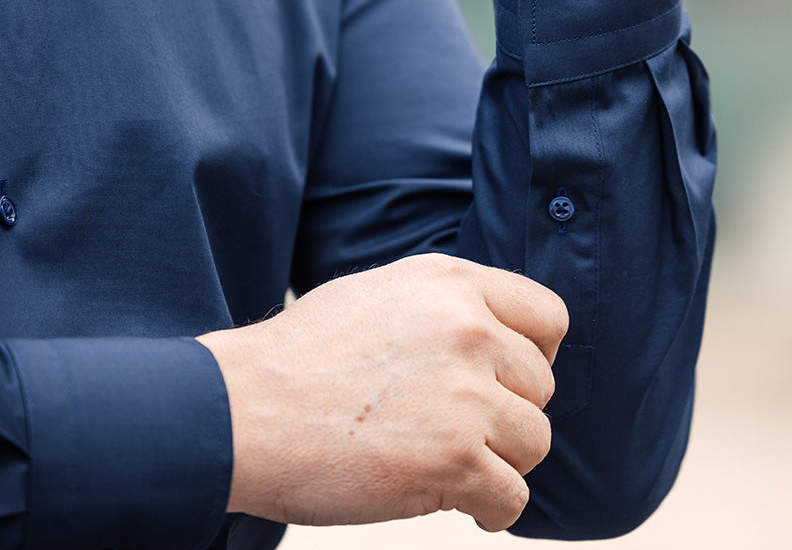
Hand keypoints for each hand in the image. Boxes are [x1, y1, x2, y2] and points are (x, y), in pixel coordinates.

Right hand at [196, 254, 567, 530]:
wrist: (243, 410)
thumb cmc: (301, 356)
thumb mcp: (380, 294)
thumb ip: (444, 306)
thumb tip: (493, 331)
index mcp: (452, 283)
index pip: (548, 316)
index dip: (535, 354)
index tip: (508, 379)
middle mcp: (469, 329)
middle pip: (541, 385)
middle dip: (508, 412)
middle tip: (461, 428)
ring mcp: (466, 394)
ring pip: (535, 441)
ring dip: (500, 460)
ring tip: (453, 463)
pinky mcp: (455, 459)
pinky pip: (513, 496)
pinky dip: (490, 508)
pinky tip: (458, 501)